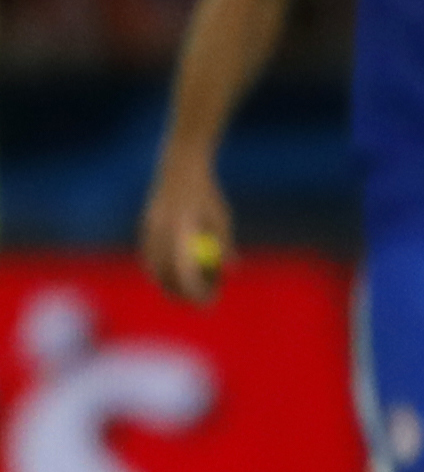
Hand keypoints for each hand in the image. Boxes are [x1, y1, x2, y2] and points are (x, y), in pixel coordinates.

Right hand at [138, 165, 231, 302]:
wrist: (179, 169)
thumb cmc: (207, 196)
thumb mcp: (221, 220)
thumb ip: (225, 245)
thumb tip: (232, 272)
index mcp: (181, 231)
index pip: (185, 272)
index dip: (195, 291)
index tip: (209, 303)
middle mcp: (160, 233)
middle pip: (167, 276)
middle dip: (183, 294)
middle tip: (203, 301)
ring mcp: (148, 230)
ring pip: (155, 270)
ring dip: (172, 284)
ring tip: (196, 287)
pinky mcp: (143, 229)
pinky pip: (150, 258)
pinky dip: (162, 270)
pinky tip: (176, 274)